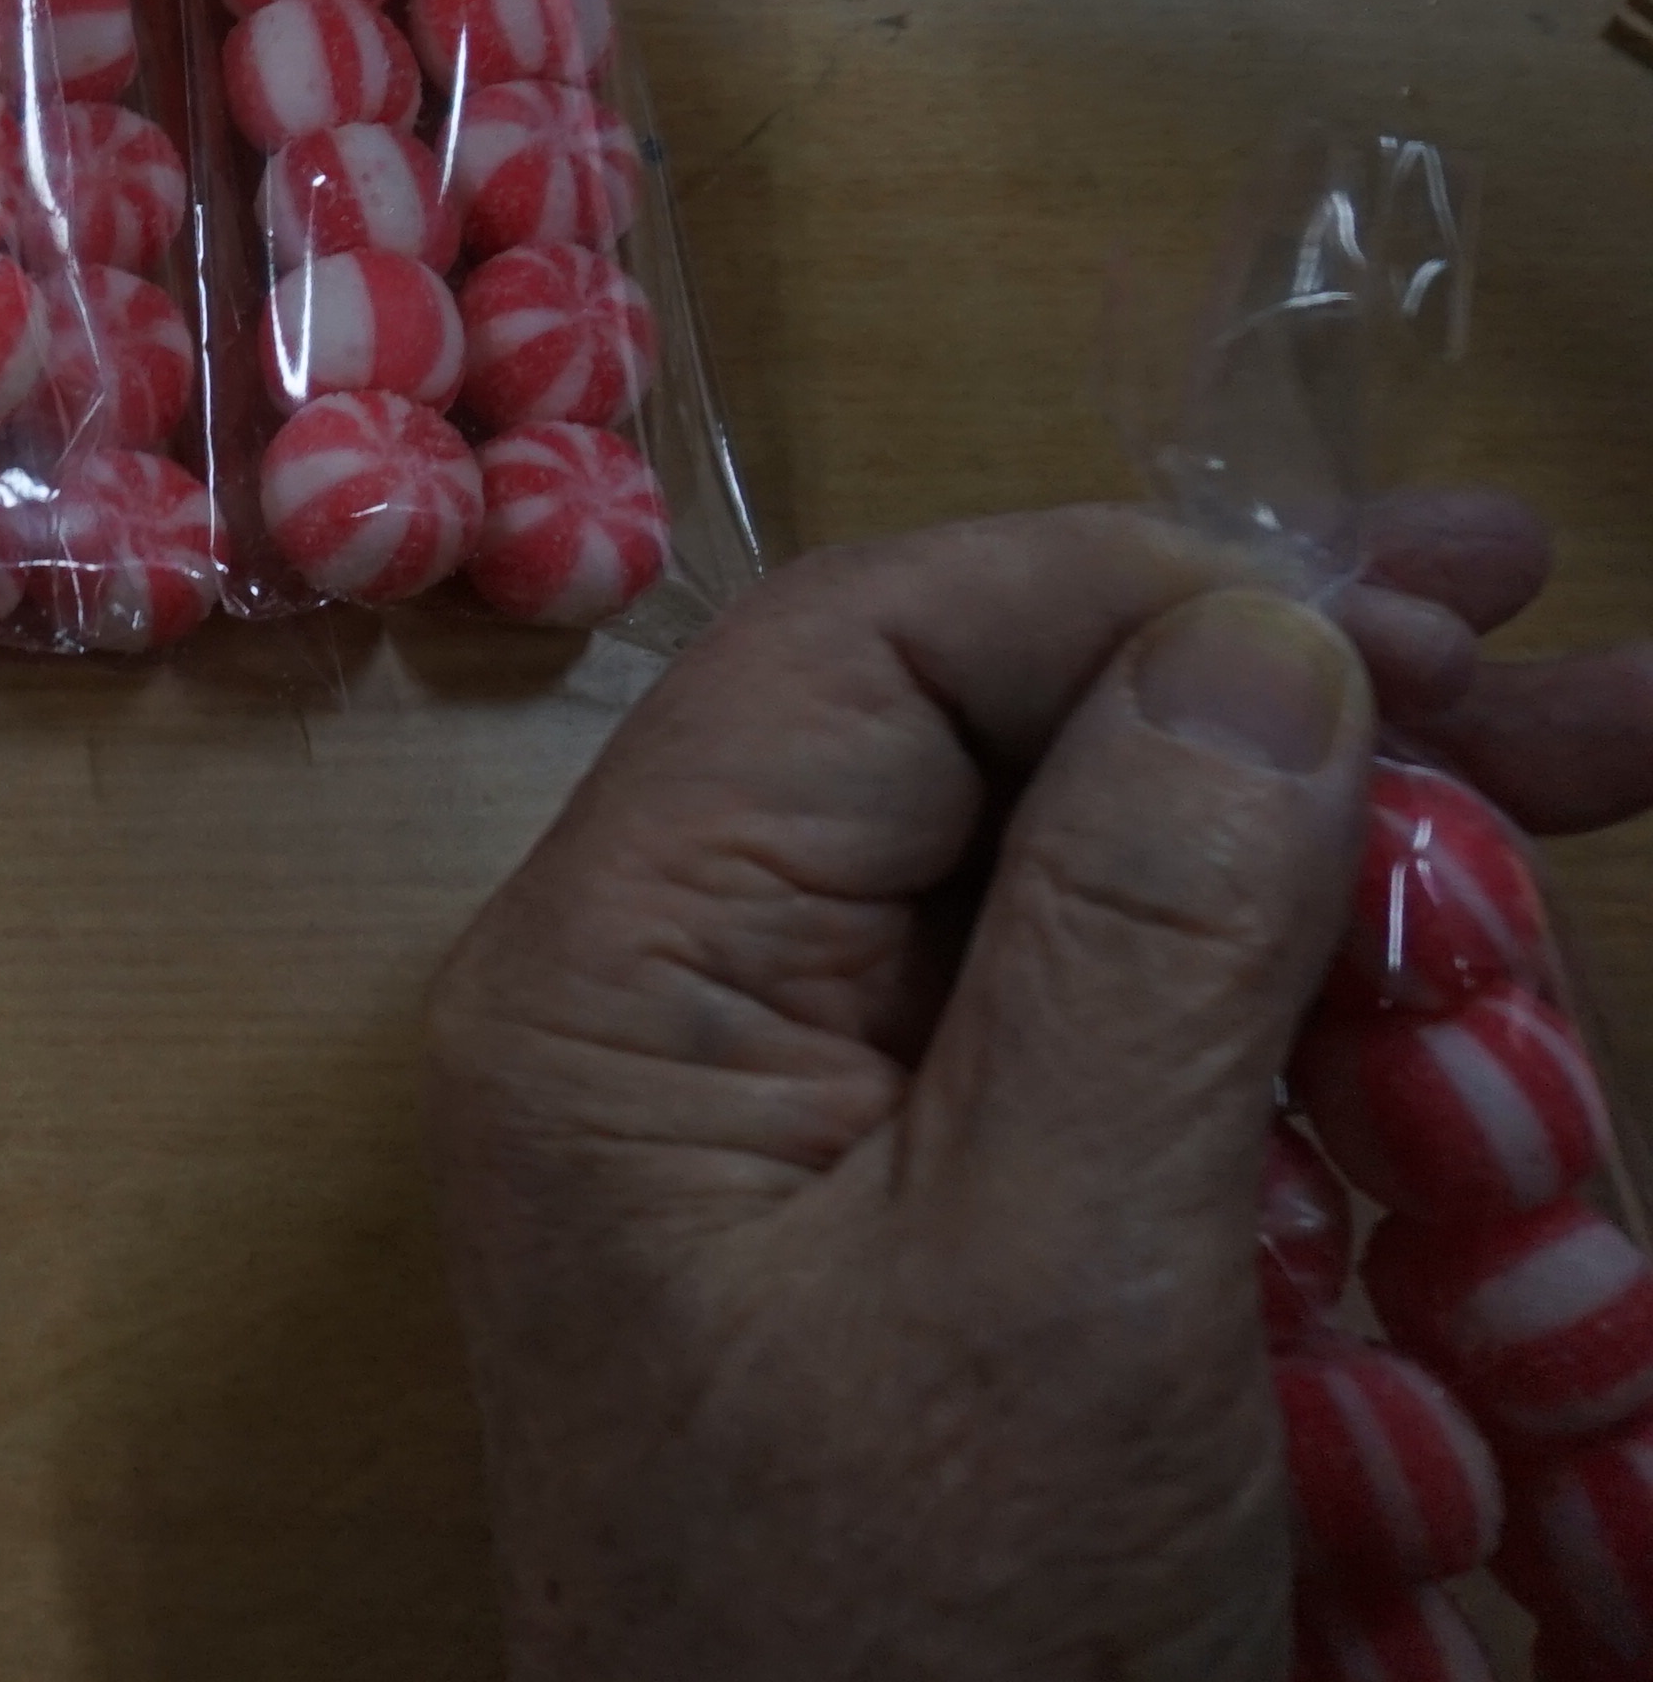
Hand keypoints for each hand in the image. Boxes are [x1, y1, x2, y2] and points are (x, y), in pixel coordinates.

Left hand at [427, 497, 1652, 1675]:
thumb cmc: (917, 1652)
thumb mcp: (1060, 1281)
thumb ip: (1142, 941)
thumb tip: (1249, 634)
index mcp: (619, 973)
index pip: (865, 650)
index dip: (1137, 597)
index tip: (1405, 625)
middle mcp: (674, 1001)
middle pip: (985, 738)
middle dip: (1279, 682)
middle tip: (1567, 656)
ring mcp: (794, 1115)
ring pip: (1072, 877)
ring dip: (1329, 826)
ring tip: (1603, 758)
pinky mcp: (912, 1223)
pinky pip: (1099, 1043)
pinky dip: (1294, 1000)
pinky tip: (1473, 974)